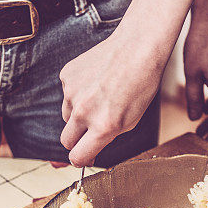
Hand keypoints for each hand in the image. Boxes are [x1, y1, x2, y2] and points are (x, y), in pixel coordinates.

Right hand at [60, 30, 167, 166]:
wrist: (137, 47)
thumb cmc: (140, 85)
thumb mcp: (131, 120)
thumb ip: (106, 137)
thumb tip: (88, 151)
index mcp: (103, 126)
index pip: (77, 157)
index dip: (80, 160)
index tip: (84, 157)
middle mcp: (83, 111)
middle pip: (66, 140)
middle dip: (77, 140)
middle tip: (91, 130)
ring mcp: (72, 92)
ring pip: (67, 115)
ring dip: (78, 114)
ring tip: (100, 98)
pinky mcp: (66, 76)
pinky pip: (67, 94)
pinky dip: (78, 92)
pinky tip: (95, 82)